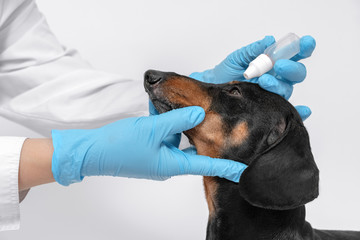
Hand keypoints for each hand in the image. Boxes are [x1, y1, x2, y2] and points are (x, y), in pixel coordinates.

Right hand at [51, 106, 246, 185]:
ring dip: (179, 127)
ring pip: (177, 141)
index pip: (205, 165)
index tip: (241, 170)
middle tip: (207, 122)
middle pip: (192, 149)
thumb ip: (177, 120)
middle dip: (199, 135)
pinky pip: (166, 139)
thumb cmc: (119, 146)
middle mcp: (168, 164)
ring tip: (177, 113)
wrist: (93, 151)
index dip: (225, 167)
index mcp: (171, 164)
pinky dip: (167, 127)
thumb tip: (198, 113)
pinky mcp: (150, 151)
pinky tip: (161, 116)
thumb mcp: (152, 129)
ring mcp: (158, 158)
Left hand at [190, 35, 315, 120]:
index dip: (303, 48)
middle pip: (296, 74)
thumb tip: (270, 40)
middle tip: (278, 65)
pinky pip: (287, 111)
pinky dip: (299, 112)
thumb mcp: (239, 57)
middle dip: (291, 68)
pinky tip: (304, 111)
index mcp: (274, 62)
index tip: (306, 43)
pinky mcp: (268, 106)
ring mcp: (273, 92)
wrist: (214, 87)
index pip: (295, 55)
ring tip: (264, 80)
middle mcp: (278, 77)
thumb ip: (254, 50)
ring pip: (287, 89)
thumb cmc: (227, 71)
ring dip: (278, 85)